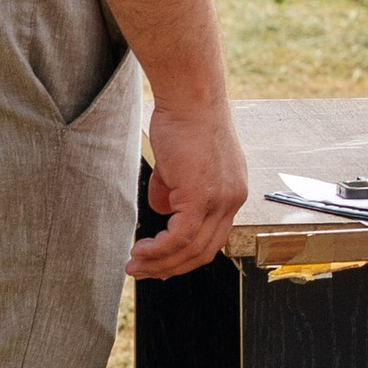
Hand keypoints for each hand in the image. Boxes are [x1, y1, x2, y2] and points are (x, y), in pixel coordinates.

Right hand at [130, 98, 249, 278]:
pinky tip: (140, 250)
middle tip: (142, 270)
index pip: (214, 238)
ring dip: (160, 262)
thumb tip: (164, 210)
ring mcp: (221, 199)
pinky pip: (180, 237)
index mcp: (233, 192)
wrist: (190, 97)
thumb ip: (175, 190)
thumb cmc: (183, 122)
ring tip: (134, 263)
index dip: (186, 256)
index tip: (161, 262)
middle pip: (205, 250)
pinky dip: (159, 250)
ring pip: (191, 248)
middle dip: (171, 267)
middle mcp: (233, 199)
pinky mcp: (202, 196)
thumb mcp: (181, 165)